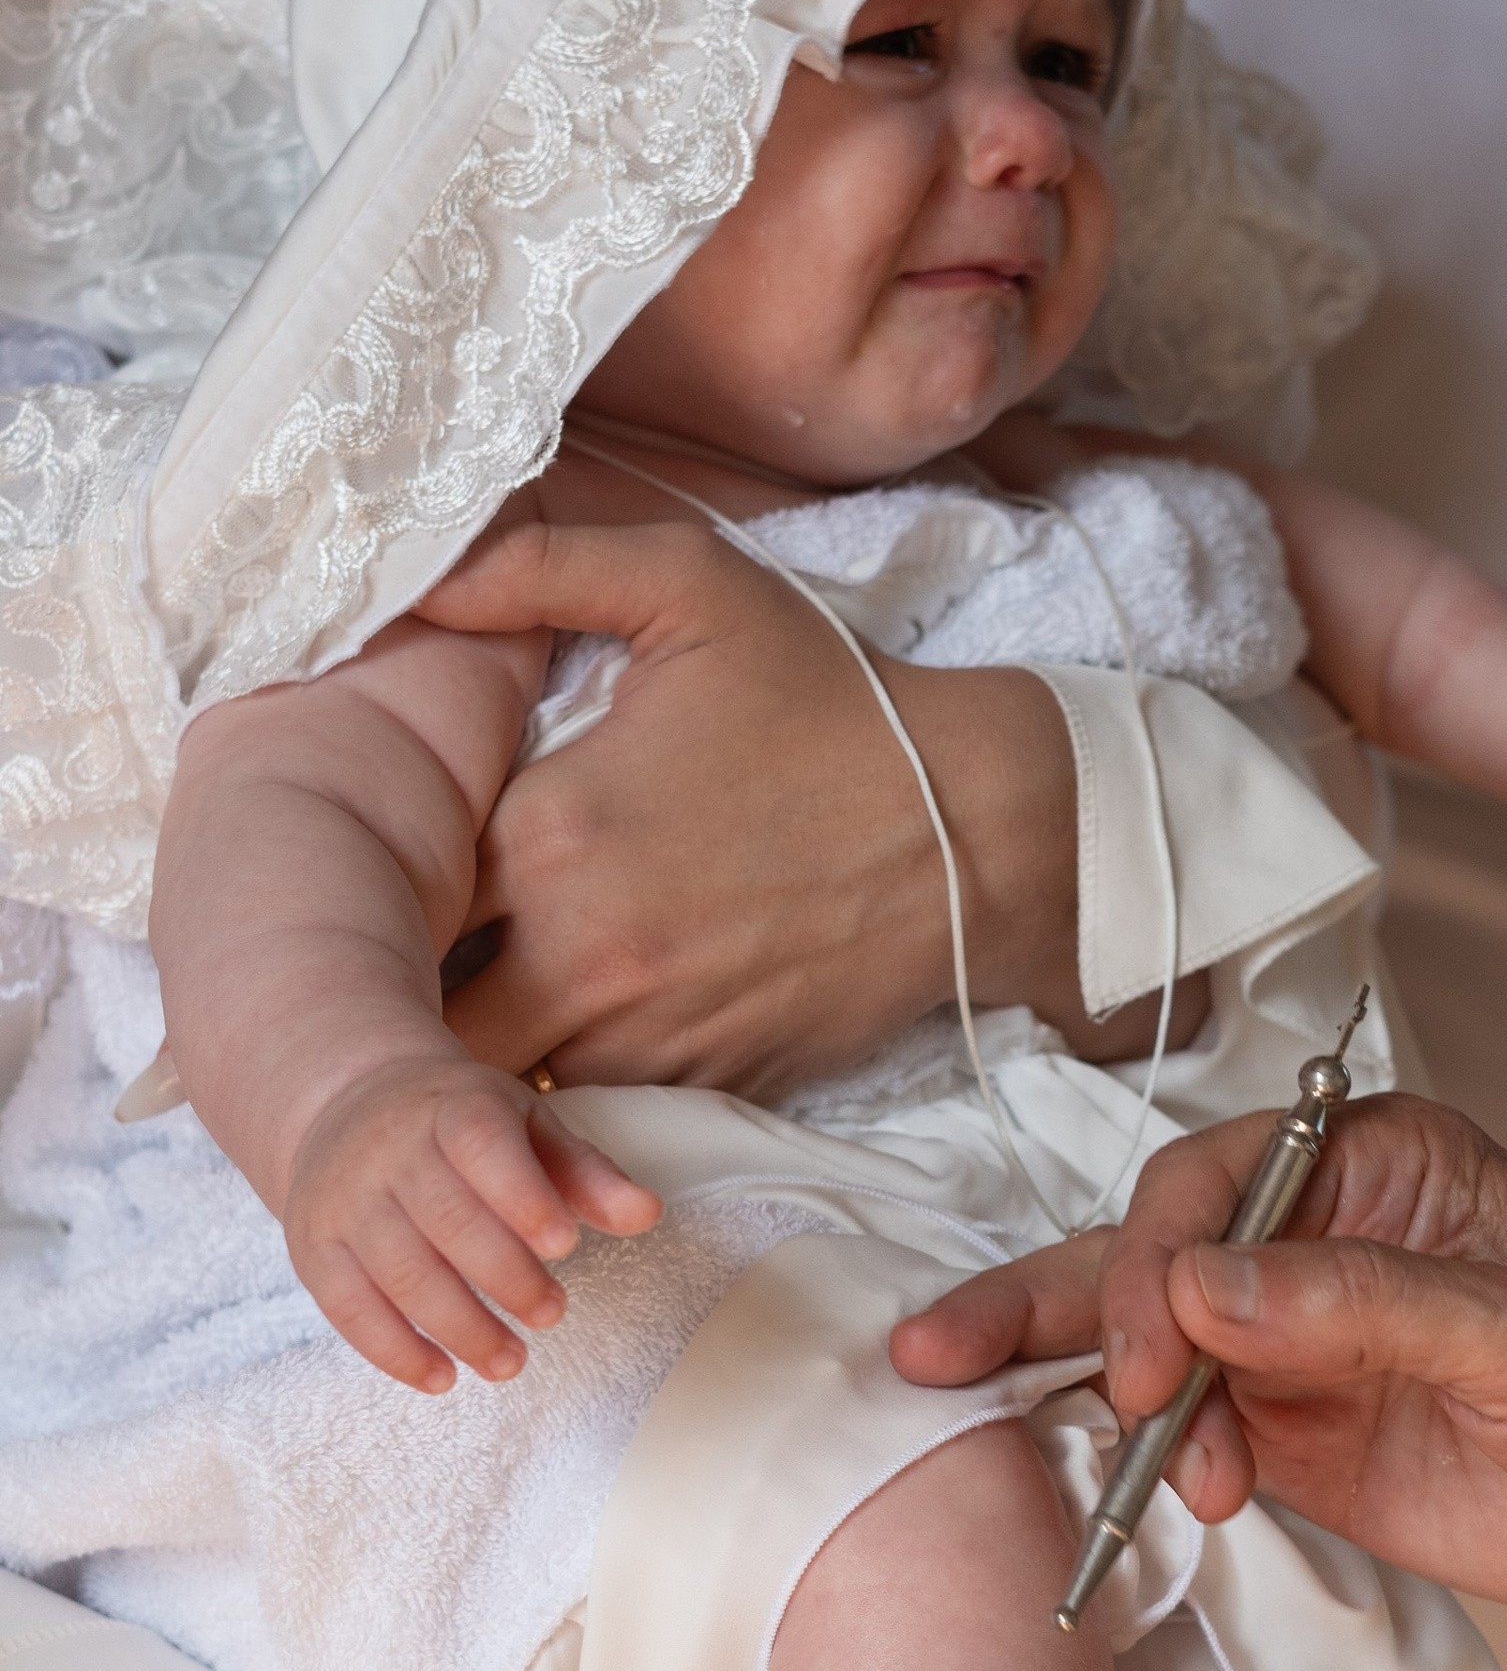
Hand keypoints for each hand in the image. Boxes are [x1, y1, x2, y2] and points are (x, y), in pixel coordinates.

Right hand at [285, 1050, 658, 1392]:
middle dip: (504, 1277)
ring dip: (459, 1327)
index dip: (522, 1197)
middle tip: (552, 1315)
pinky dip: (394, 1350)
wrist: (348, 1105)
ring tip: (511, 1363)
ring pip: (399, 1272)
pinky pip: (347, 1307)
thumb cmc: (460, 1125)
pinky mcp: (315, 1248)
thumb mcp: (527, 1128)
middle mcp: (389, 1151)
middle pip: (445, 1220)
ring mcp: (345, 1201)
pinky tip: (443, 1377)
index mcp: (452, 1110)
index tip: (565, 1245)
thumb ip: (586, 1174)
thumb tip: (648, 1214)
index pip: (482, 1148)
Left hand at [414, 510, 1092, 1092]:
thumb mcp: (690, 587)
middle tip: (405, 949)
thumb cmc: (830, 702)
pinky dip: (571, 1076)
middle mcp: (576, 956)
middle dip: (401, 991)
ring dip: (483, 1041)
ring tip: (484, 992)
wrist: (977, 832)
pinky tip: (588, 1019)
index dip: (366, 887)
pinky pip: (591, 1106)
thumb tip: (413, 575)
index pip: (387, 891)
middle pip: (421, 1014)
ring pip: (499, 1075)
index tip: (364, 869)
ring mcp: (641, 1035)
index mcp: (545, 834)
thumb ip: (537, 564)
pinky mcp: (700, 1084)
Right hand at [892, 1091, 1506, 1620]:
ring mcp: (1300, 1348)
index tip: (1165, 1358)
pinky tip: (1161, 1497)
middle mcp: (1317, 1246)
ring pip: (1148, 1352)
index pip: (1214, 1188)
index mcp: (1374, 1168)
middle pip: (1144, 1257)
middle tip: (940, 1358)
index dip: (1161, 1265)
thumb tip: (1207, 1290)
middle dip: (1047, 1305)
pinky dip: (1151, 1469)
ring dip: (1096, 1399)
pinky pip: (1191, 1443)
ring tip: (1061, 1458)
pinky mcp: (1301, 1443)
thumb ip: (1366, 1306)